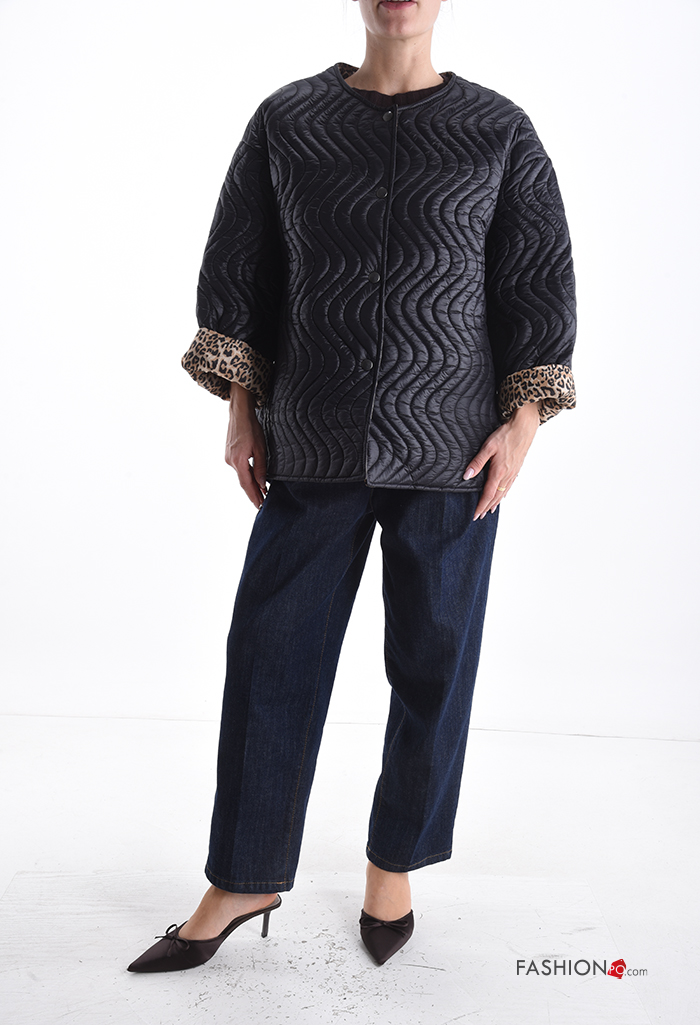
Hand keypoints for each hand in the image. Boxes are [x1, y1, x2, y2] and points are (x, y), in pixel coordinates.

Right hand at [225, 381, 267, 509]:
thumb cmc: (251, 428)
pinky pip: (238, 469)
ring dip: (250, 485)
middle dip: (252, 493)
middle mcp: (230, 461)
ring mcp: (228, 458)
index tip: (259, 506)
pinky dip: (246, 475)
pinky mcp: (228, 454)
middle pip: (243, 482)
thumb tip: (262, 485)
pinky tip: (252, 480)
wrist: (239, 413)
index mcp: (238, 461)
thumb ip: (260, 468)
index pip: (247, 484)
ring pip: (241, 475)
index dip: (254, 496)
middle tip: (261, 504)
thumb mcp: (261, 448)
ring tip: (260, 494)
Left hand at [463, 401, 540, 519]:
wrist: (524, 427)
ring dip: (496, 502)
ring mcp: (513, 472)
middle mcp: (507, 475)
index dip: (481, 505)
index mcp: (499, 472)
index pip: (488, 494)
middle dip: (487, 507)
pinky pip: (510, 485)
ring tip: (489, 510)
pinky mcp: (517, 468)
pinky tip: (503, 495)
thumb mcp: (488, 447)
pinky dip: (505, 494)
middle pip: (496, 497)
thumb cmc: (506, 435)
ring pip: (504, 493)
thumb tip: (467, 476)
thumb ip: (477, 462)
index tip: (475, 515)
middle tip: (480, 516)